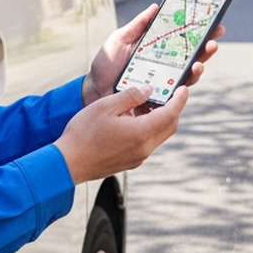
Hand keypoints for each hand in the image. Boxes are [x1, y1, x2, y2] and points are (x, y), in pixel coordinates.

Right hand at [55, 84, 188, 183]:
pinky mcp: (130, 162)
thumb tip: (148, 90)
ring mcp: (138, 157)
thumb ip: (130, 96)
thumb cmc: (84, 133)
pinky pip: (148, 143)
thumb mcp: (105, 105)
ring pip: (159, 136)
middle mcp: (144, 148)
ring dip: (160, 120)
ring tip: (150, 104)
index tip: (184, 89)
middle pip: (169, 127)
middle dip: (174, 110)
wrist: (69, 163)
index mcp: (141, 132)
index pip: (170, 114)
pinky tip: (135, 120)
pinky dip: (149, 129)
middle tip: (170, 94)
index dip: (180, 100)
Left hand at [82, 4, 224, 106]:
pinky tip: (189, 76)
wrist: (93, 89)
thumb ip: (138, 25)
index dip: (200, 32)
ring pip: (189, 76)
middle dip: (207, 48)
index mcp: (158, 51)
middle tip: (213, 40)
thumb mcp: (120, 39)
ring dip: (199, 66)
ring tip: (200, 60)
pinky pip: (178, 95)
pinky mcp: (159, 99)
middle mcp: (165, 68)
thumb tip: (156, 6)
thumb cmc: (106, 64)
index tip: (213, 22)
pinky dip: (186, 85)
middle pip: (193, 57)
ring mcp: (164, 84)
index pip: (183, 41)